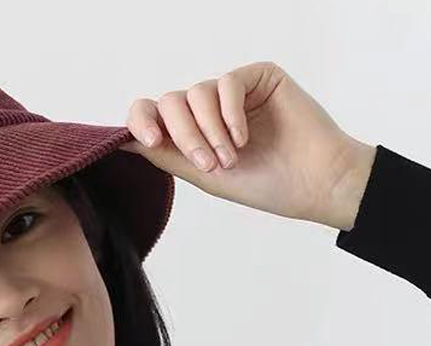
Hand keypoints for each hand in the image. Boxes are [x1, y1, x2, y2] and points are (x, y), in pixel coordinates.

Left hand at [119, 61, 376, 230]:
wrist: (310, 183)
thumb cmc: (262, 184)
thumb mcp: (202, 174)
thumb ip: (164, 154)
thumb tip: (120, 141)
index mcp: (191, 132)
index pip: (152, 112)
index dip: (141, 120)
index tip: (151, 139)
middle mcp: (207, 109)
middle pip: (170, 103)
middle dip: (184, 136)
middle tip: (208, 164)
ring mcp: (232, 92)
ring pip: (195, 93)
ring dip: (209, 131)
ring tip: (232, 158)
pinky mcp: (258, 77)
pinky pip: (227, 83)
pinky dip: (230, 114)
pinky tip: (244, 138)